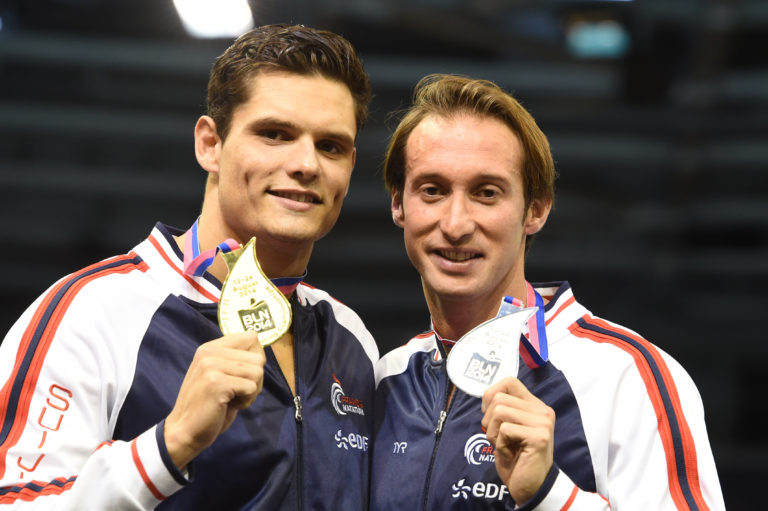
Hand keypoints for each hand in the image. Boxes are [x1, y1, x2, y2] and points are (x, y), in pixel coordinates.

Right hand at [164, 331, 265, 469]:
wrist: (184, 431)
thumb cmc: (208, 405)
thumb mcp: (219, 374)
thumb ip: (235, 359)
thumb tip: (258, 346)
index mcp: (210, 347)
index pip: (251, 337)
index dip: (255, 359)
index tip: (241, 375)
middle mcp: (209, 352)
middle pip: (259, 358)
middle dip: (255, 379)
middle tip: (235, 392)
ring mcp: (211, 366)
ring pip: (258, 372)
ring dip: (251, 391)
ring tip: (231, 398)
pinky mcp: (217, 382)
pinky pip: (251, 387)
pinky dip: (246, 401)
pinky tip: (228, 405)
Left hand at [481, 377, 554, 504]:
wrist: (531, 487)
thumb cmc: (516, 458)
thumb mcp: (507, 427)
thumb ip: (503, 408)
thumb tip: (487, 395)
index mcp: (535, 405)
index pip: (509, 381)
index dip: (491, 395)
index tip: (490, 415)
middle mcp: (542, 410)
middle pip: (498, 398)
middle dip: (488, 420)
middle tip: (498, 438)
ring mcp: (542, 423)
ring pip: (499, 412)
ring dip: (492, 433)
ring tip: (504, 446)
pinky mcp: (539, 437)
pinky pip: (504, 430)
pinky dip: (499, 444)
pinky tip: (510, 454)